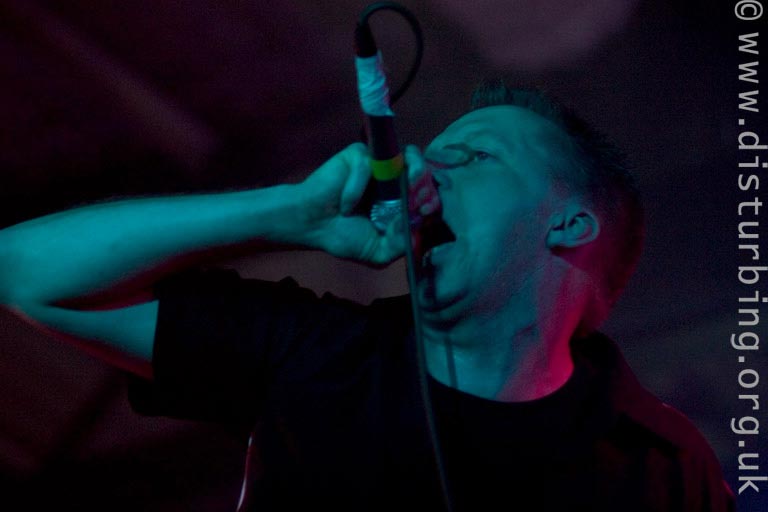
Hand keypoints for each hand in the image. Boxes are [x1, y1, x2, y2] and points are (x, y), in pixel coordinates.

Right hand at [298, 143, 439, 265]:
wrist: (312, 226)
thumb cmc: (343, 237)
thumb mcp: (379, 251)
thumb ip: (400, 244)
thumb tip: (416, 225)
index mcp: (401, 202)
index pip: (426, 194)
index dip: (432, 199)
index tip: (426, 210)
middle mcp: (393, 181)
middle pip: (422, 170)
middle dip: (426, 183)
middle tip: (419, 198)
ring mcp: (377, 167)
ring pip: (404, 156)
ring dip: (412, 172)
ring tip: (406, 189)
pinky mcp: (358, 156)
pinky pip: (367, 165)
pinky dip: (356, 187)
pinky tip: (345, 207)